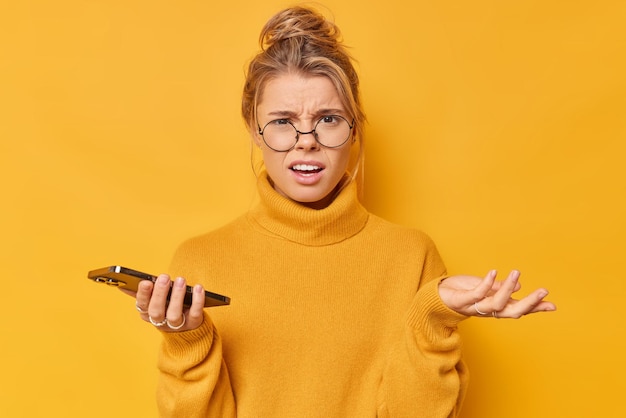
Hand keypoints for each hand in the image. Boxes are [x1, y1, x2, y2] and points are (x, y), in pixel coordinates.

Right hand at [120, 274, 205, 331]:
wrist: (187, 326)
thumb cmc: (167, 306)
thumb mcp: (154, 301)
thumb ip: (142, 293)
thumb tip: (122, 285)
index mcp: (147, 313)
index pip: (142, 305)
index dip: (143, 295)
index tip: (146, 282)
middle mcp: (160, 321)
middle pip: (156, 311)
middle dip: (160, 294)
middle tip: (164, 277)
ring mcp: (176, 325)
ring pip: (174, 315)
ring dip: (177, 297)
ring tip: (180, 280)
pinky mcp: (193, 324)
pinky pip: (194, 313)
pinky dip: (197, 300)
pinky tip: (198, 288)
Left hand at [438, 270, 555, 317]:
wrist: (435, 297)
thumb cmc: (461, 291)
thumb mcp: (483, 287)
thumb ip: (500, 289)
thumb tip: (519, 287)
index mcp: (495, 307)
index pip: (518, 309)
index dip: (535, 308)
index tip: (553, 306)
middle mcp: (487, 310)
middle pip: (512, 312)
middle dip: (529, 303)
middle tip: (544, 291)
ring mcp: (474, 307)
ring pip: (496, 304)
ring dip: (508, 288)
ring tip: (516, 273)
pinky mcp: (461, 301)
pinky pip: (476, 295)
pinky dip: (486, 284)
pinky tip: (493, 272)